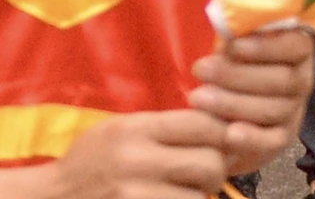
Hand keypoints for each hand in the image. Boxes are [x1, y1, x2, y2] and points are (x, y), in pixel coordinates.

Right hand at [48, 108, 230, 198]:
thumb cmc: (89, 163)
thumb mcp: (121, 131)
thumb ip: (166, 127)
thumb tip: (225, 129)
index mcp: (134, 129)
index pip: (202, 124)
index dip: (222, 133)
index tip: (222, 142)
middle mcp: (134, 160)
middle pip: (209, 162)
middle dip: (215, 171)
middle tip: (205, 175)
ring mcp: (132, 194)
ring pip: (197, 197)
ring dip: (198, 197)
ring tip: (182, 191)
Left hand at [188, 28, 314, 175]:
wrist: (230, 109)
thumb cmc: (235, 66)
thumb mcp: (238, 46)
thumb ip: (239, 36)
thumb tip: (228, 25)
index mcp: (298, 52)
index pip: (296, 47)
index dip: (267, 47)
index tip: (233, 46)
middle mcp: (302, 81)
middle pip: (282, 80)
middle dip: (238, 75)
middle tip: (201, 69)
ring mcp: (293, 112)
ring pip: (273, 109)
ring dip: (234, 103)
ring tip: (197, 97)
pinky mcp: (280, 139)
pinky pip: (271, 141)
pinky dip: (252, 138)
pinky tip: (229, 133)